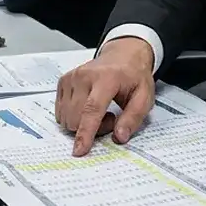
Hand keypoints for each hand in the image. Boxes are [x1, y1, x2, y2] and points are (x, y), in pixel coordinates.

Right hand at [55, 37, 154, 156]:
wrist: (123, 56)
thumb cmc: (133, 76)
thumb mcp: (144, 96)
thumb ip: (134, 117)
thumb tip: (120, 137)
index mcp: (107, 77)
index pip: (92, 108)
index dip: (86, 132)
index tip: (80, 150)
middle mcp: (85, 76)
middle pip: (77, 118)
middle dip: (93, 129)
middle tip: (111, 118)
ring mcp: (72, 78)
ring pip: (67, 118)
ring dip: (82, 123)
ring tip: (101, 110)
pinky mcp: (63, 82)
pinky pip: (61, 113)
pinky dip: (74, 116)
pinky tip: (88, 106)